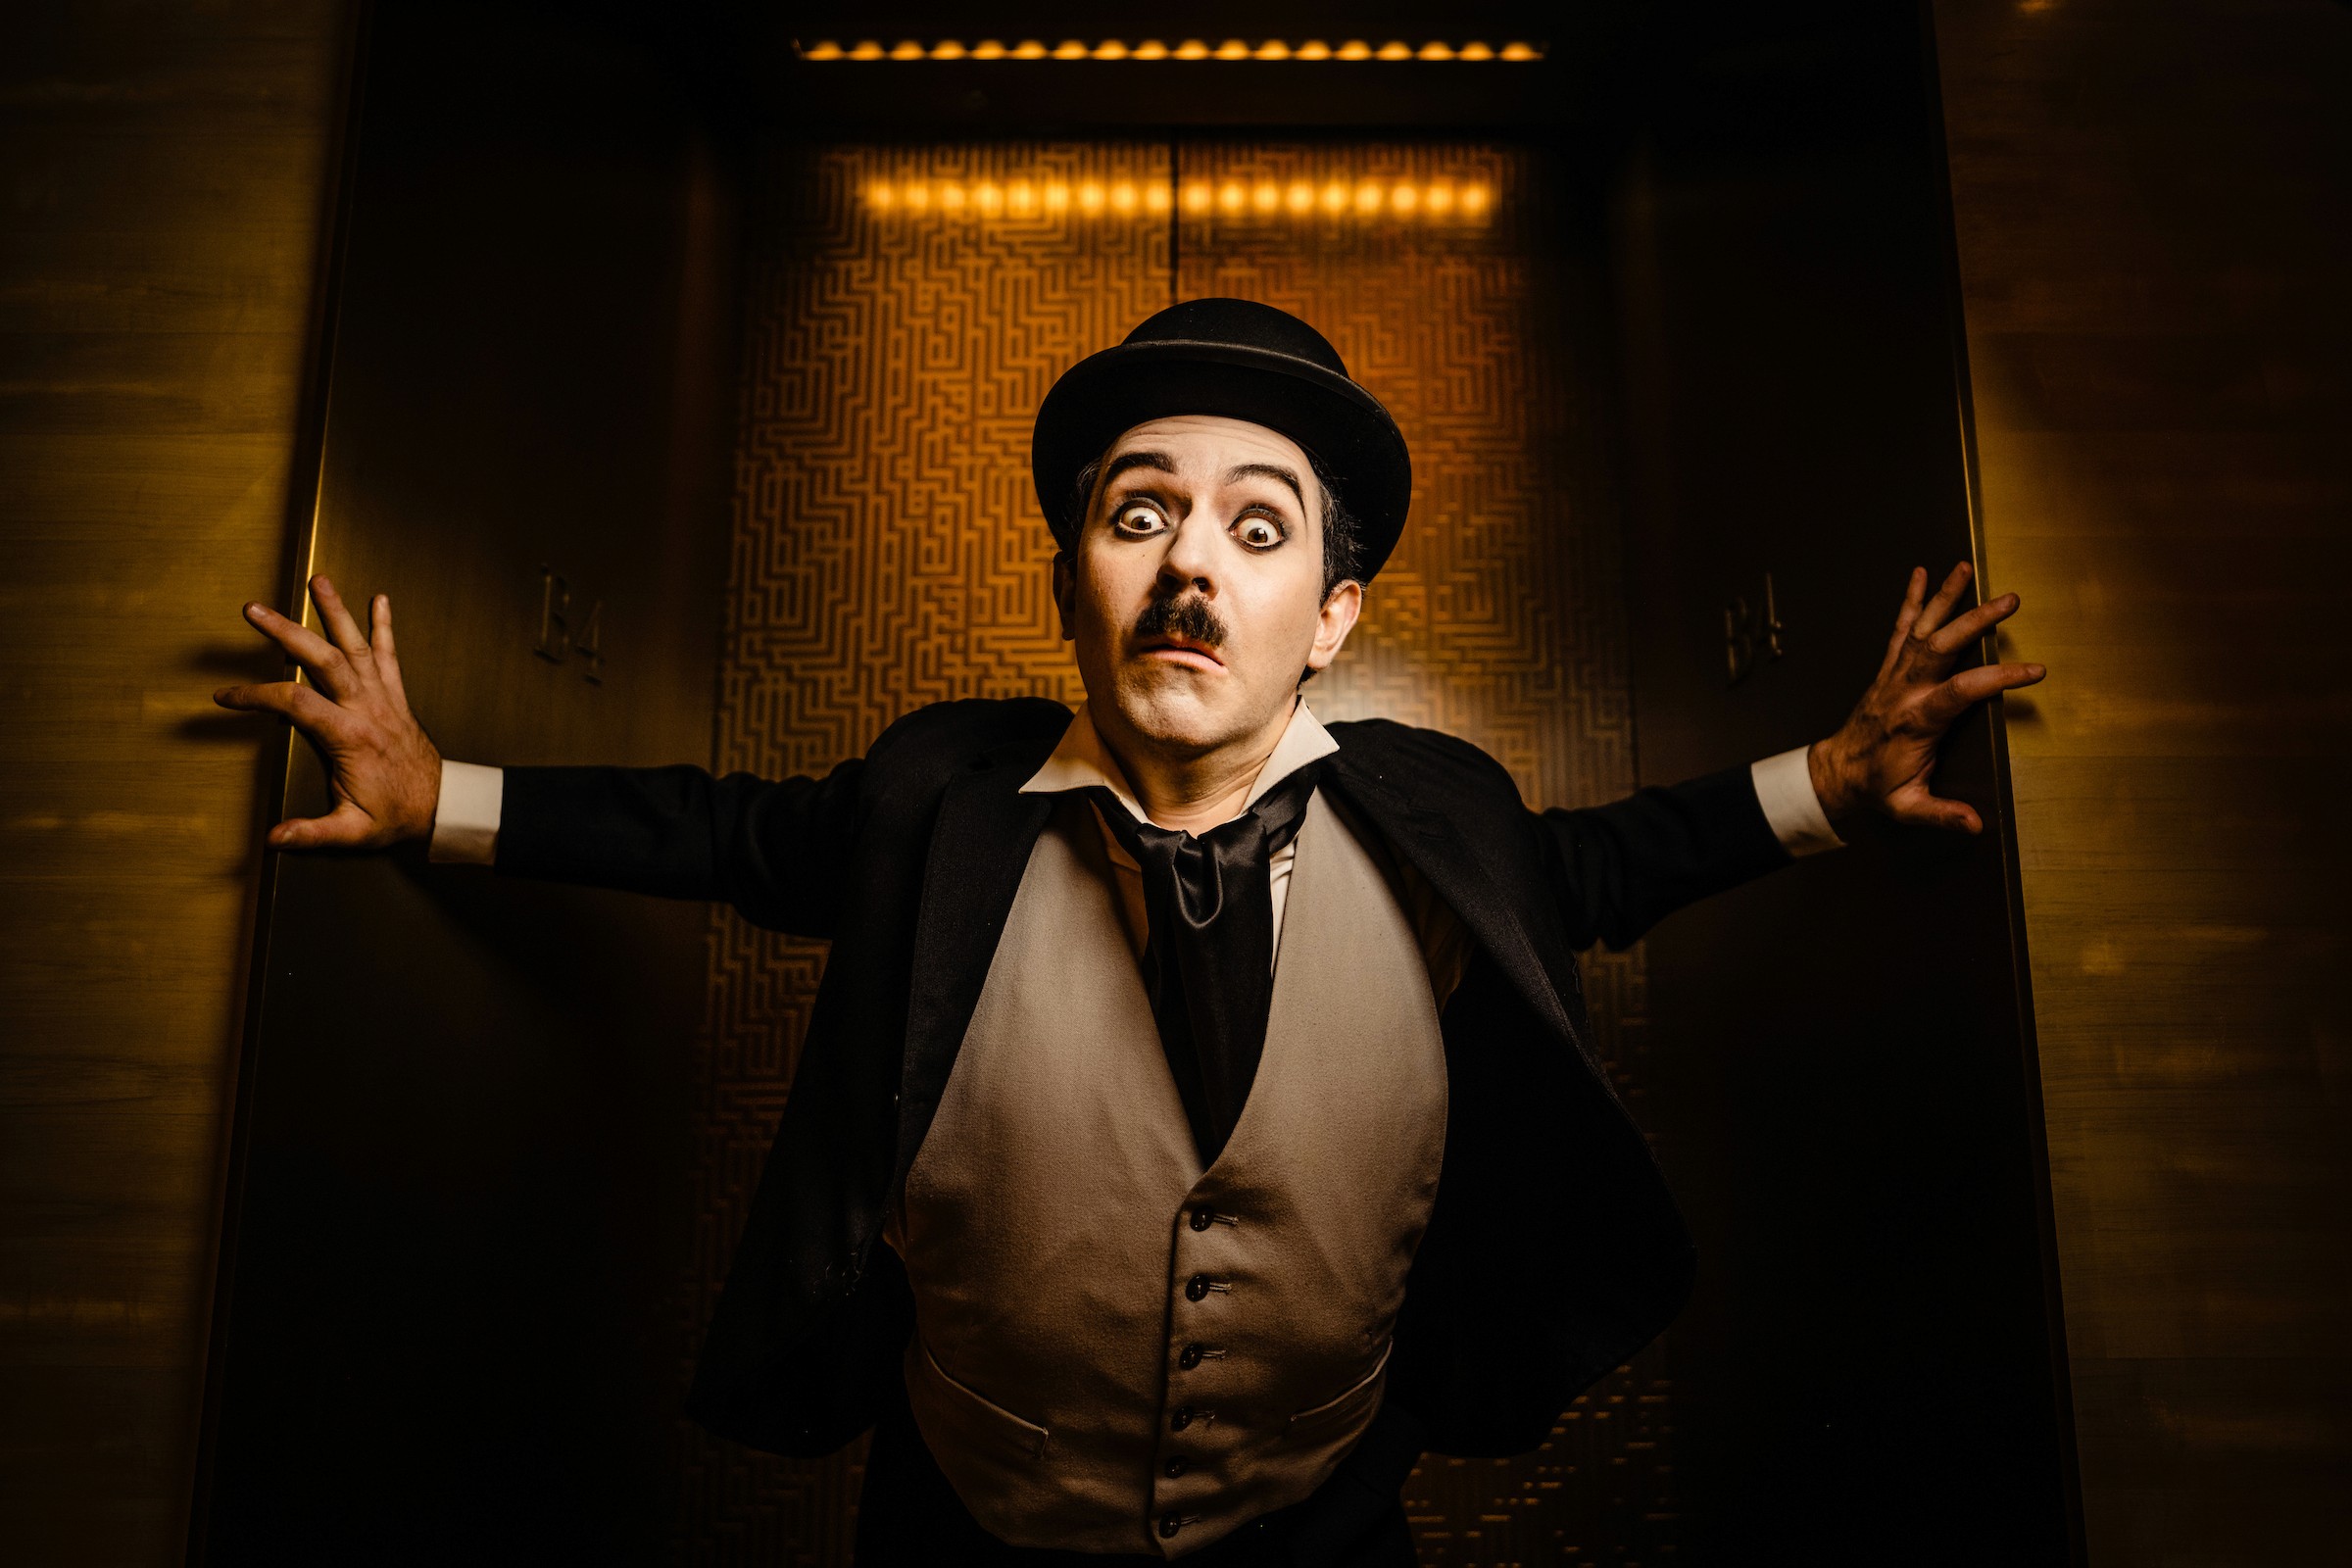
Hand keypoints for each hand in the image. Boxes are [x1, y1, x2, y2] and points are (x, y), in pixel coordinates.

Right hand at [213, 574, 442, 849]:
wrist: (442, 807)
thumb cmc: (396, 817)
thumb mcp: (353, 833)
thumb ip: (312, 833)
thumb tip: (274, 839)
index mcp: (351, 737)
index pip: (295, 703)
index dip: (257, 696)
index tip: (225, 696)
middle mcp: (368, 709)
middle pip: (323, 660)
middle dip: (287, 632)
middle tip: (254, 610)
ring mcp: (384, 699)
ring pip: (356, 647)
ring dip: (336, 613)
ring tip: (318, 580)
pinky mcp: (396, 697)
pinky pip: (390, 656)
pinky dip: (385, 627)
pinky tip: (380, 601)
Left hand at [1807, 562, 2044, 833]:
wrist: (1837, 772)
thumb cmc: (1877, 787)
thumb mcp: (1907, 807)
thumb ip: (1941, 814)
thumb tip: (1975, 825)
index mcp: (1915, 721)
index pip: (1960, 692)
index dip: (1997, 679)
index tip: (2034, 670)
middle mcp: (1904, 690)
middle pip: (1940, 647)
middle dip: (1973, 621)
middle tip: (2009, 601)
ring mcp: (1894, 675)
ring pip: (1921, 629)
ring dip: (1944, 598)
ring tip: (1965, 568)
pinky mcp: (1888, 669)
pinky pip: (1900, 628)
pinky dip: (1911, 600)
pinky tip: (1921, 574)